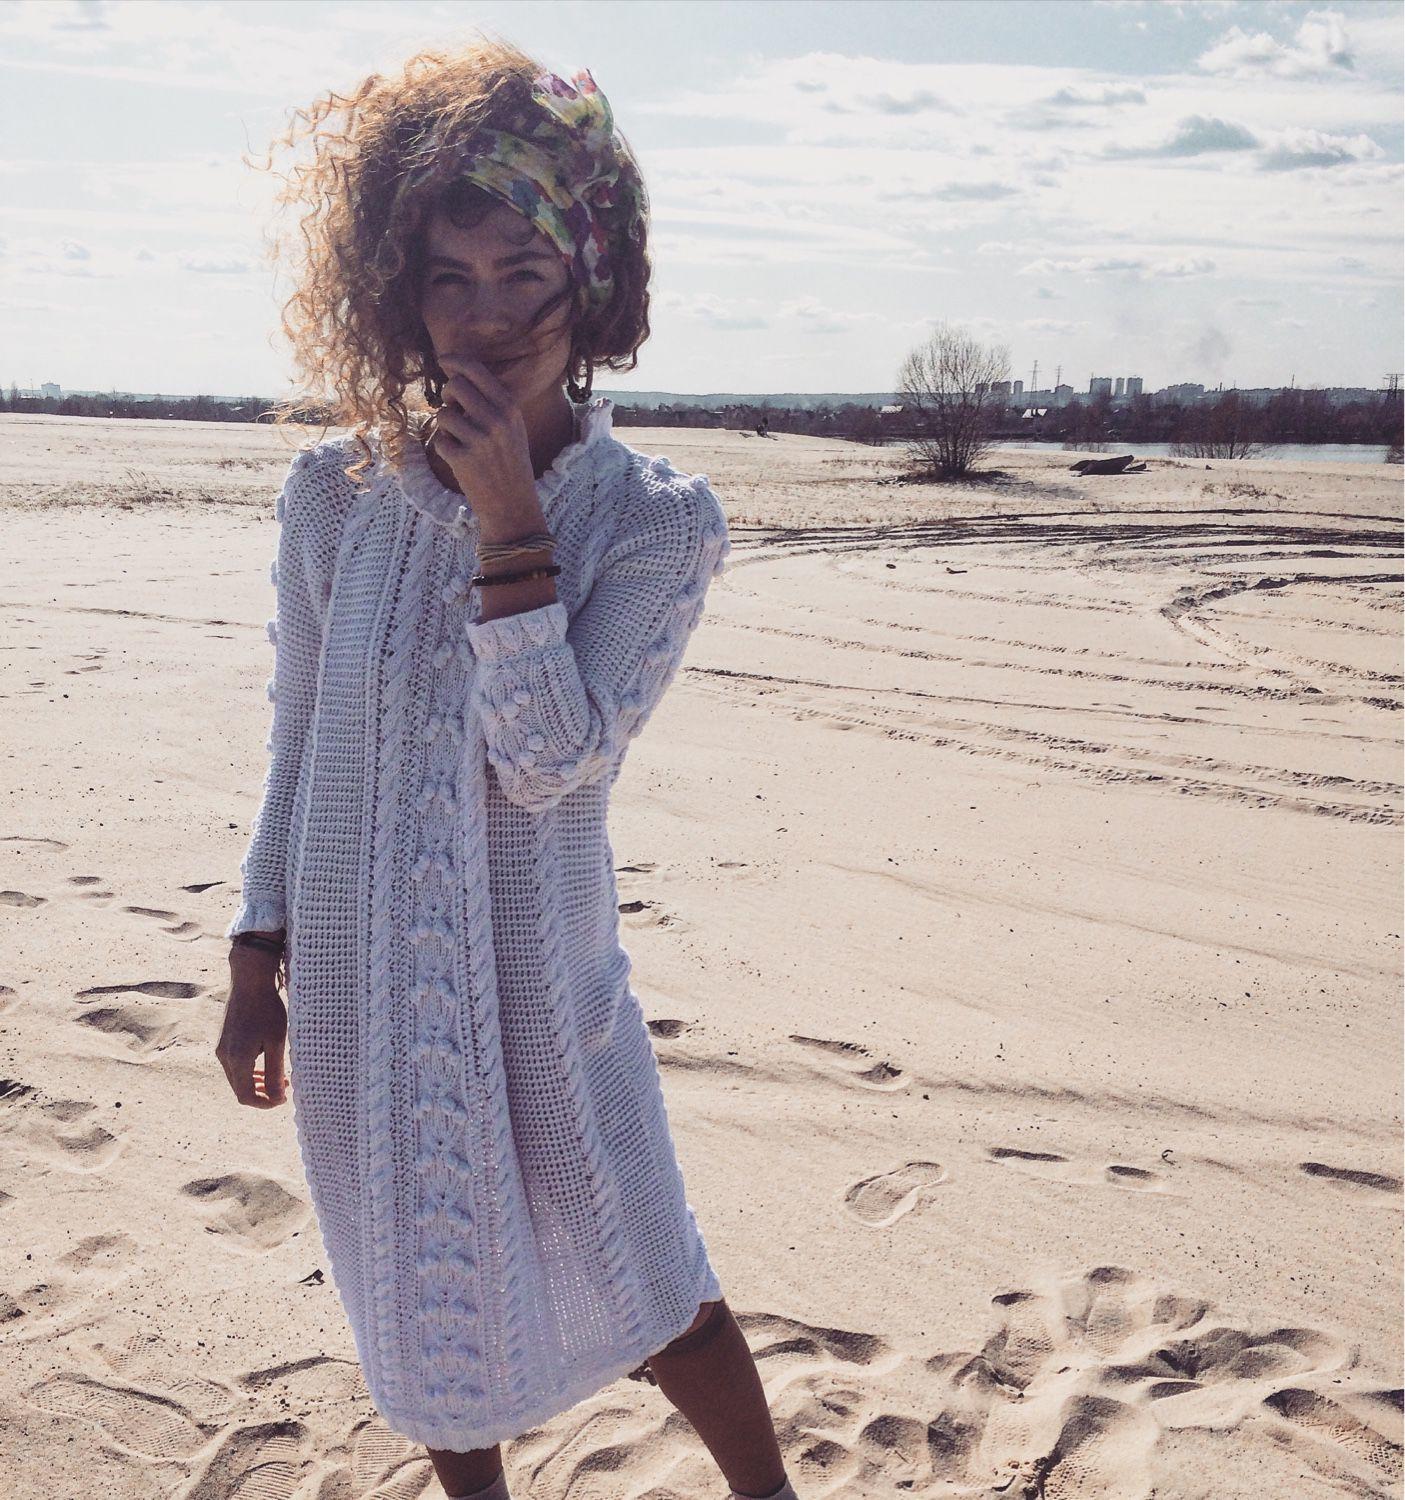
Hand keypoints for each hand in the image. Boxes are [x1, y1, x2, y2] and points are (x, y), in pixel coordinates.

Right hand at [217, 949, 290, 1108]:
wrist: (249, 981)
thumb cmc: (267, 1009)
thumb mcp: (276, 1042)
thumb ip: (275, 1072)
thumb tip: (277, 1098)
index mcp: (236, 1060)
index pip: (246, 1097)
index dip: (265, 1103)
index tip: (284, 1098)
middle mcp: (224, 1057)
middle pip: (240, 1089)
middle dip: (262, 1093)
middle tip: (285, 1087)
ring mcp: (221, 1048)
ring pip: (237, 1078)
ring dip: (256, 1082)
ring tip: (279, 1077)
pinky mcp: (223, 1040)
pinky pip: (234, 1065)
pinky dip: (250, 1070)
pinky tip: (266, 1062)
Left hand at [428, 353, 540, 523]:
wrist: (512, 505)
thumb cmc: (509, 462)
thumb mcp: (512, 428)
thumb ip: (492, 402)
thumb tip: (457, 376)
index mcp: (509, 408)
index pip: (477, 371)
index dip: (456, 361)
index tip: (444, 359)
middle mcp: (496, 420)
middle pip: (455, 386)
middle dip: (448, 395)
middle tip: (453, 408)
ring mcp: (479, 440)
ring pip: (443, 413)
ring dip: (446, 425)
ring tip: (460, 439)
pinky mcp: (462, 459)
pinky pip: (439, 439)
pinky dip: (445, 448)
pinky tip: (459, 459)